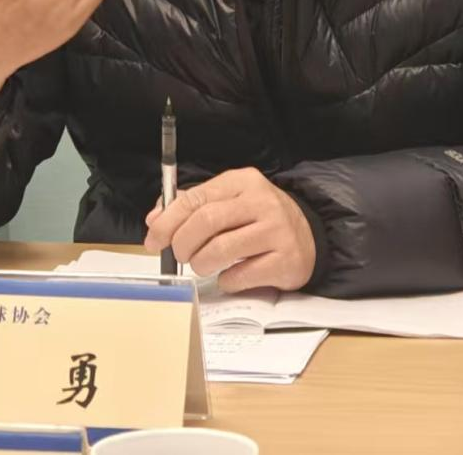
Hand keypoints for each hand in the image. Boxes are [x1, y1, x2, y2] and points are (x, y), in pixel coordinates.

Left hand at [143, 168, 315, 292]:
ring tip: (202, 265)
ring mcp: (276, 231)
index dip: (168, 221)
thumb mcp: (230, 202)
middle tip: (180, 255)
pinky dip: (226, 280)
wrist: (308, 237)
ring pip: (221, 249)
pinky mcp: (285, 260)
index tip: (154, 239)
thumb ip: (193, 206)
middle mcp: (261, 202)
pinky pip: (241, 275)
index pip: (196, 198)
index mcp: (243, 182)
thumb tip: (156, 219)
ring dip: (201, 263)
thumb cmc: (260, 220)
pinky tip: (228, 275)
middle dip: (183, 243)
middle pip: (207, 221)